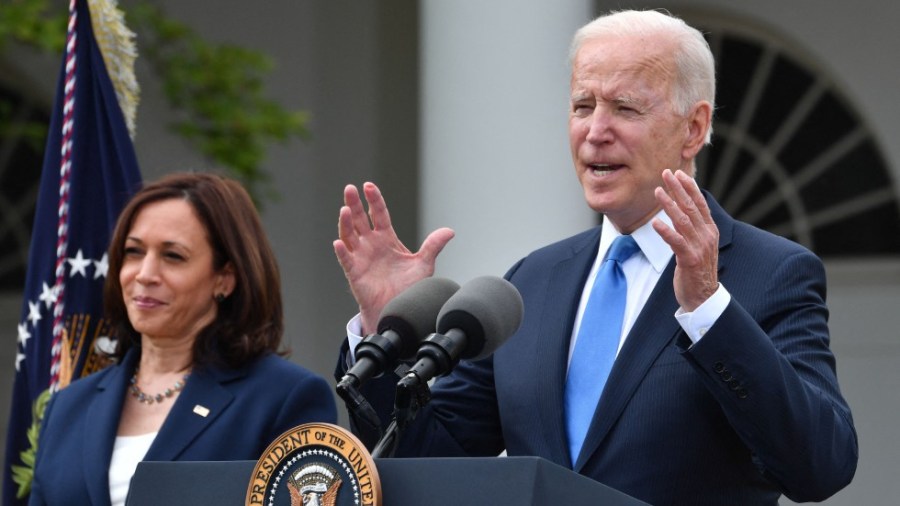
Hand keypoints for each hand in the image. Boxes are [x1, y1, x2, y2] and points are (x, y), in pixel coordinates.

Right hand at [333, 182, 454, 333]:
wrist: (398, 310)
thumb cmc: (408, 288)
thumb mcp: (424, 264)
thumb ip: (433, 246)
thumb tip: (450, 231)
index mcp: (386, 238)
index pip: (378, 214)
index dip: (374, 200)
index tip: (368, 186)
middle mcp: (371, 244)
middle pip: (359, 220)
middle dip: (354, 204)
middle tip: (350, 189)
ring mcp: (361, 257)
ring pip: (349, 236)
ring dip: (345, 223)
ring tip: (345, 210)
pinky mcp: (354, 273)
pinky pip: (346, 260)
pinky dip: (342, 251)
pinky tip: (339, 243)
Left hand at [652, 169, 718, 311]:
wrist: (704, 297)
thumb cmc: (697, 270)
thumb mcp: (699, 245)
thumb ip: (693, 228)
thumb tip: (683, 210)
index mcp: (710, 230)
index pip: (700, 203)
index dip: (689, 187)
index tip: (678, 174)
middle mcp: (707, 236)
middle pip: (691, 207)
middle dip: (678, 188)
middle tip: (666, 173)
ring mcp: (699, 247)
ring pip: (683, 221)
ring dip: (669, 204)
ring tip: (657, 191)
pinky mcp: (689, 260)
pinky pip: (676, 242)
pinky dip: (666, 231)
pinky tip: (655, 222)